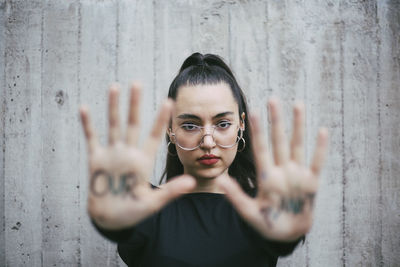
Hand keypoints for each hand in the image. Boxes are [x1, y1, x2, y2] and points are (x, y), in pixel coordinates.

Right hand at [80, 83, 194, 229]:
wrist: (111, 219)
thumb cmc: (133, 212)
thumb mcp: (153, 202)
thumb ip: (171, 191)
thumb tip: (192, 182)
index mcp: (143, 161)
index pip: (154, 136)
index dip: (160, 119)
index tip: (169, 101)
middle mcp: (128, 153)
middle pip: (132, 124)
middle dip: (135, 104)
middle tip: (137, 83)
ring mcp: (112, 155)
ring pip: (113, 126)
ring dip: (113, 107)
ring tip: (115, 87)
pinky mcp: (96, 160)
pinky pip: (92, 139)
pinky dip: (87, 125)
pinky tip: (84, 108)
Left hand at [217, 98, 327, 240]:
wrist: (285, 235)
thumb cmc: (265, 224)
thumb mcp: (249, 212)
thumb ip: (236, 196)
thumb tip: (219, 180)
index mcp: (265, 176)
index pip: (260, 148)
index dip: (257, 131)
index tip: (251, 112)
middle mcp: (281, 170)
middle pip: (278, 141)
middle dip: (276, 120)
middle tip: (273, 99)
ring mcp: (296, 175)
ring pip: (297, 145)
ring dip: (298, 126)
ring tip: (297, 104)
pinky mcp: (311, 183)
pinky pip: (317, 162)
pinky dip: (320, 148)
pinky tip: (322, 131)